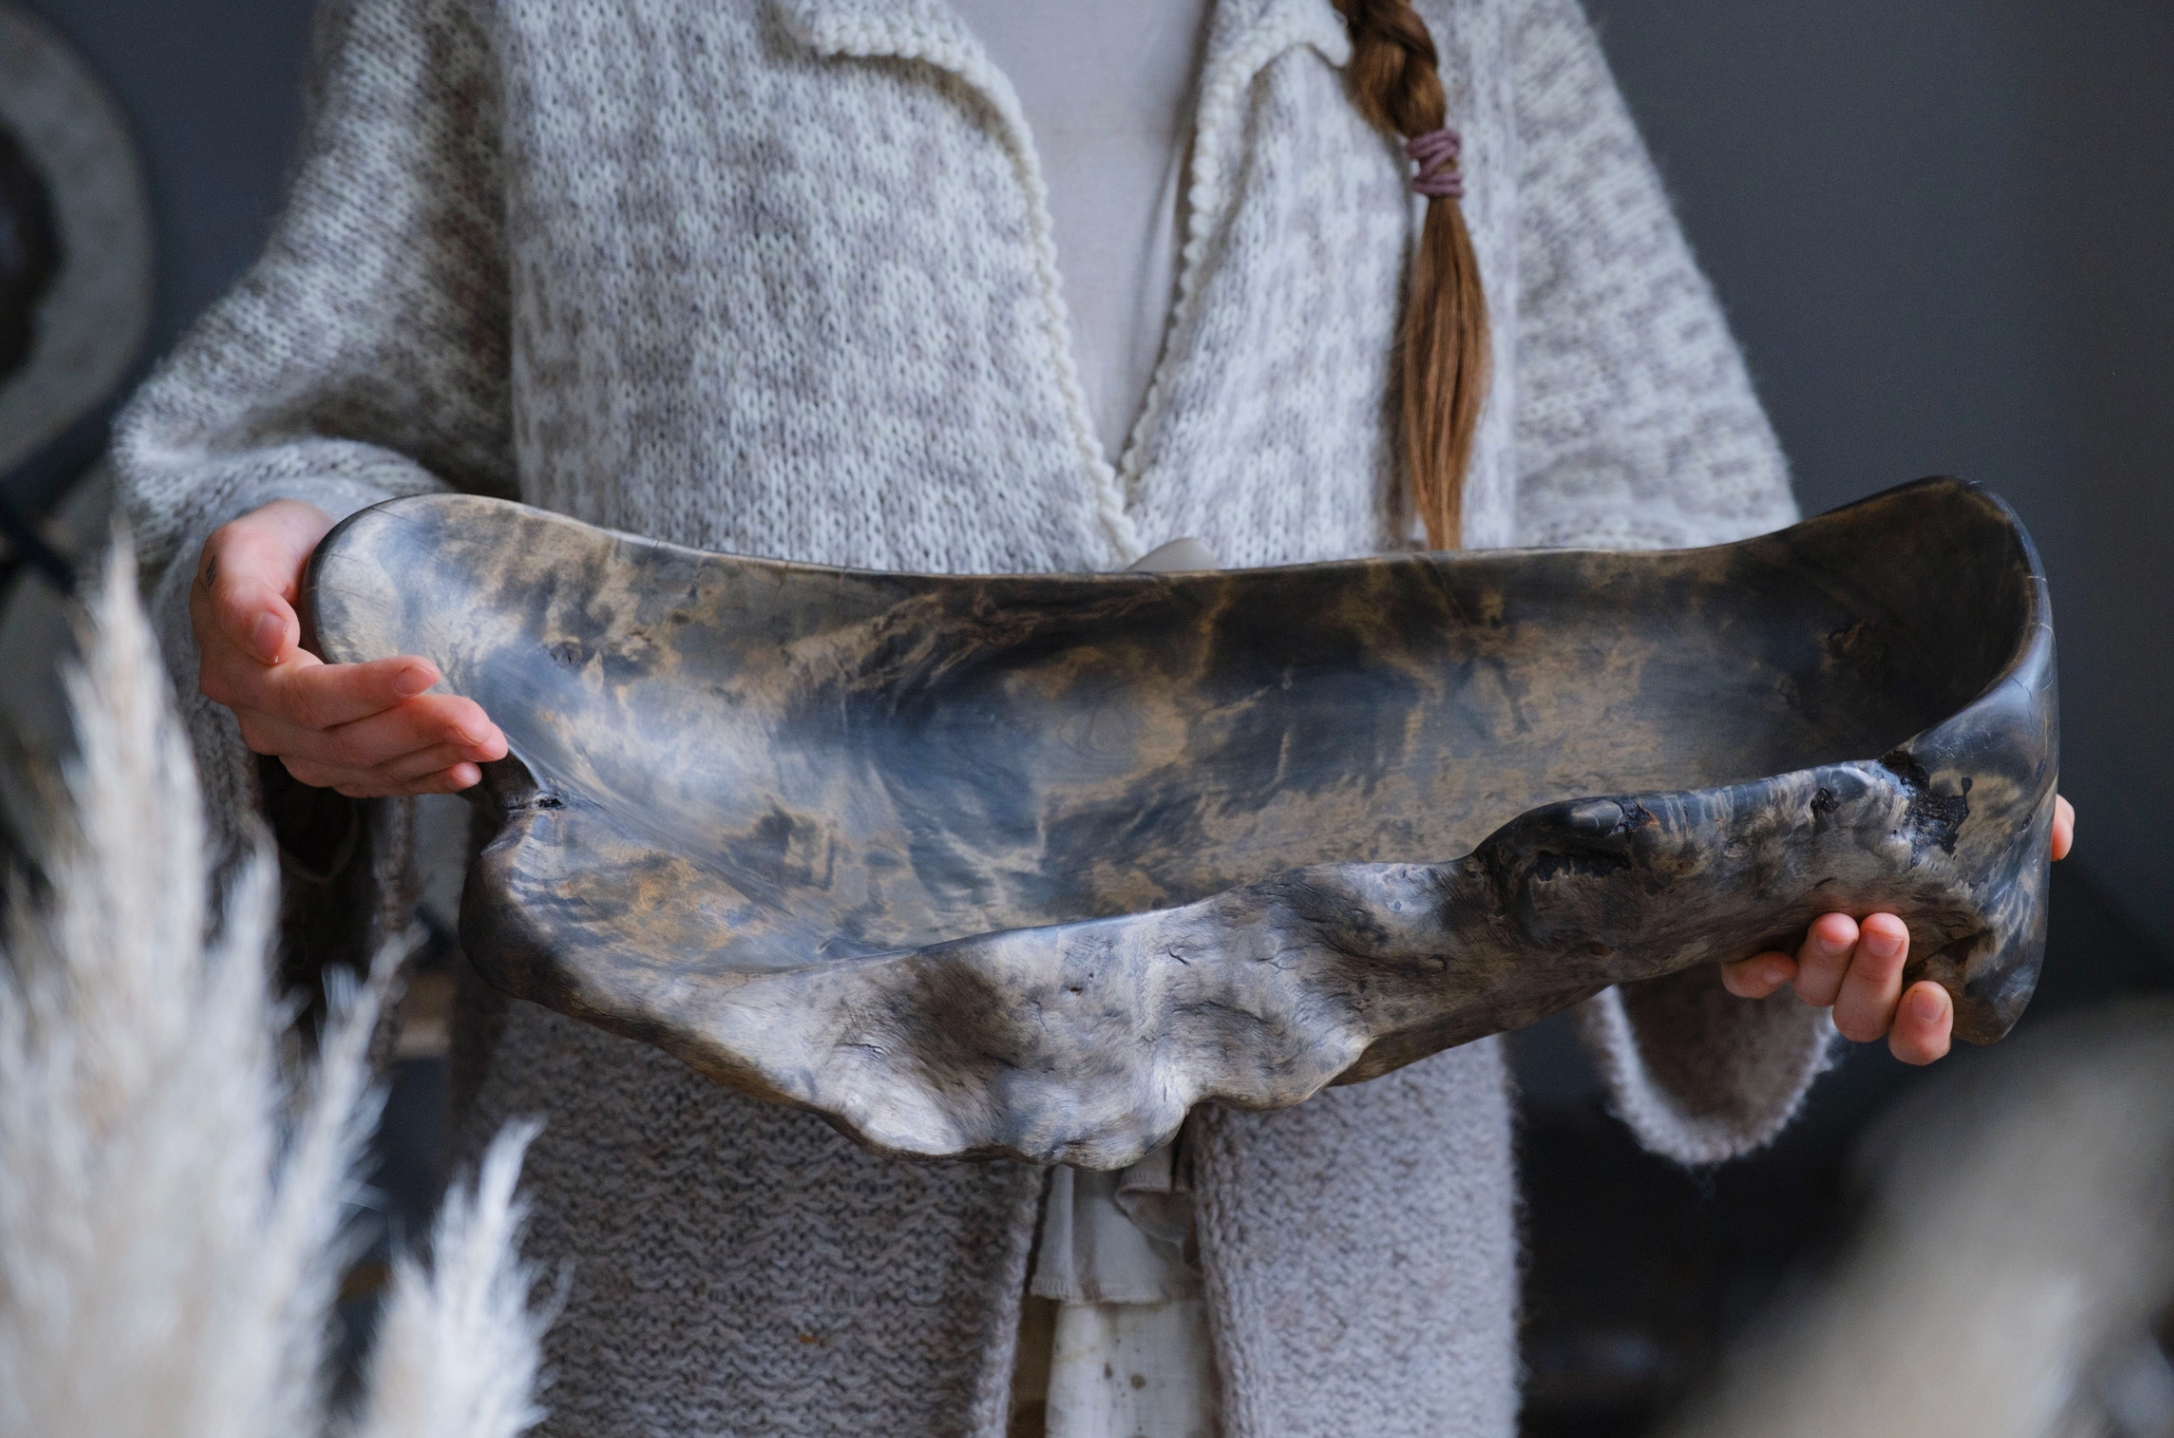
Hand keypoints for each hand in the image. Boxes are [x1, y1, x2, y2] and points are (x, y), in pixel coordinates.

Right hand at [192, 499, 506, 796]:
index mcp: (239, 672)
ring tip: (489, 743)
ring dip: (432, 758)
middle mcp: (263, 721)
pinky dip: (424, 778)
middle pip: (345, 741)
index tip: (428, 669)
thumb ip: (242, 593)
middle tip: (479, 720)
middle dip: (418, 731)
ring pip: (366, 767)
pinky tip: (466, 771)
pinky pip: (375, 780)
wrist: (286, 568)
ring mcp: (296, 746)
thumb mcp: (243, 548)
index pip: (308, 696)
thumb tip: (272, 642)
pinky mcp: (329, 758)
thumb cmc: (269, 550)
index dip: (368, 690)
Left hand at [1720, 795, 2075, 1065]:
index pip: (1920, 1034)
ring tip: (1835, 923)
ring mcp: (1807, 964)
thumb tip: (2059, 837)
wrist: (1829, 804)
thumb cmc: (1915, 830)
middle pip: (1863, 1015)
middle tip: (1886, 927)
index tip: (1932, 993)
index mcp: (1912, 973)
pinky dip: (1755, 975)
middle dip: (1875, 978)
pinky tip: (1768, 958)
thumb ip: (2029, 830)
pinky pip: (1746, 978)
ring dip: (1828, 967)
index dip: (1924, 1029)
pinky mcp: (1753, 942)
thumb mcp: (1973, 825)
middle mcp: (1858, 980)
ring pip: (1814, 994)